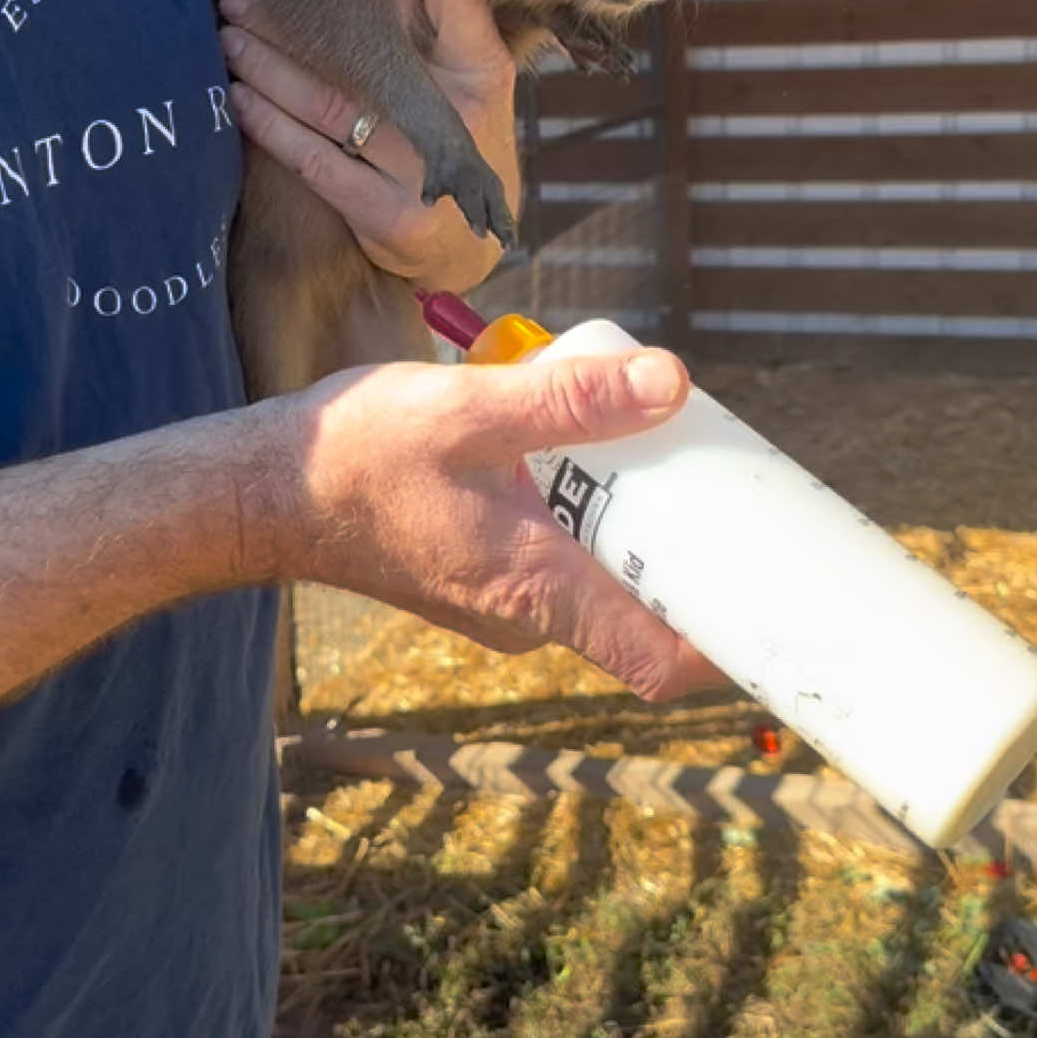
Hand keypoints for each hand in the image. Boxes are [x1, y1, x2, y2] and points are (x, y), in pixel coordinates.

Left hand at [218, 0, 519, 294]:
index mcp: (485, 69)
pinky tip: (239, 100)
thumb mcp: (462, 79)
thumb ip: (428, 25)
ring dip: (268, 70)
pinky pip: (316, 163)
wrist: (467, 243)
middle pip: (369, 55)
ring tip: (227, 40)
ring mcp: (428, 174)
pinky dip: (270, 128)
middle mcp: (462, 119)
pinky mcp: (395, 219)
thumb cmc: (452, 136)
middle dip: (294, 23)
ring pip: (331, 108)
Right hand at [269, 345, 728, 703]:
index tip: (774, 589)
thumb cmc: (354, 457)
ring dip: (645, 529)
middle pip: (646, 612)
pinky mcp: (487, 576)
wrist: (262, 492)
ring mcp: (506, 601)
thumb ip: (568, 400)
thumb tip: (671, 382)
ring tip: (673, 452)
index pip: (658, 656)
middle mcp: (529, 614)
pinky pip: (570, 563)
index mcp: (537, 588)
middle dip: (698, 557)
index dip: (728, 639)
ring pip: (607, 581)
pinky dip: (599, 521)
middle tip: (733, 482)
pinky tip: (598, 456)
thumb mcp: (467, 410)